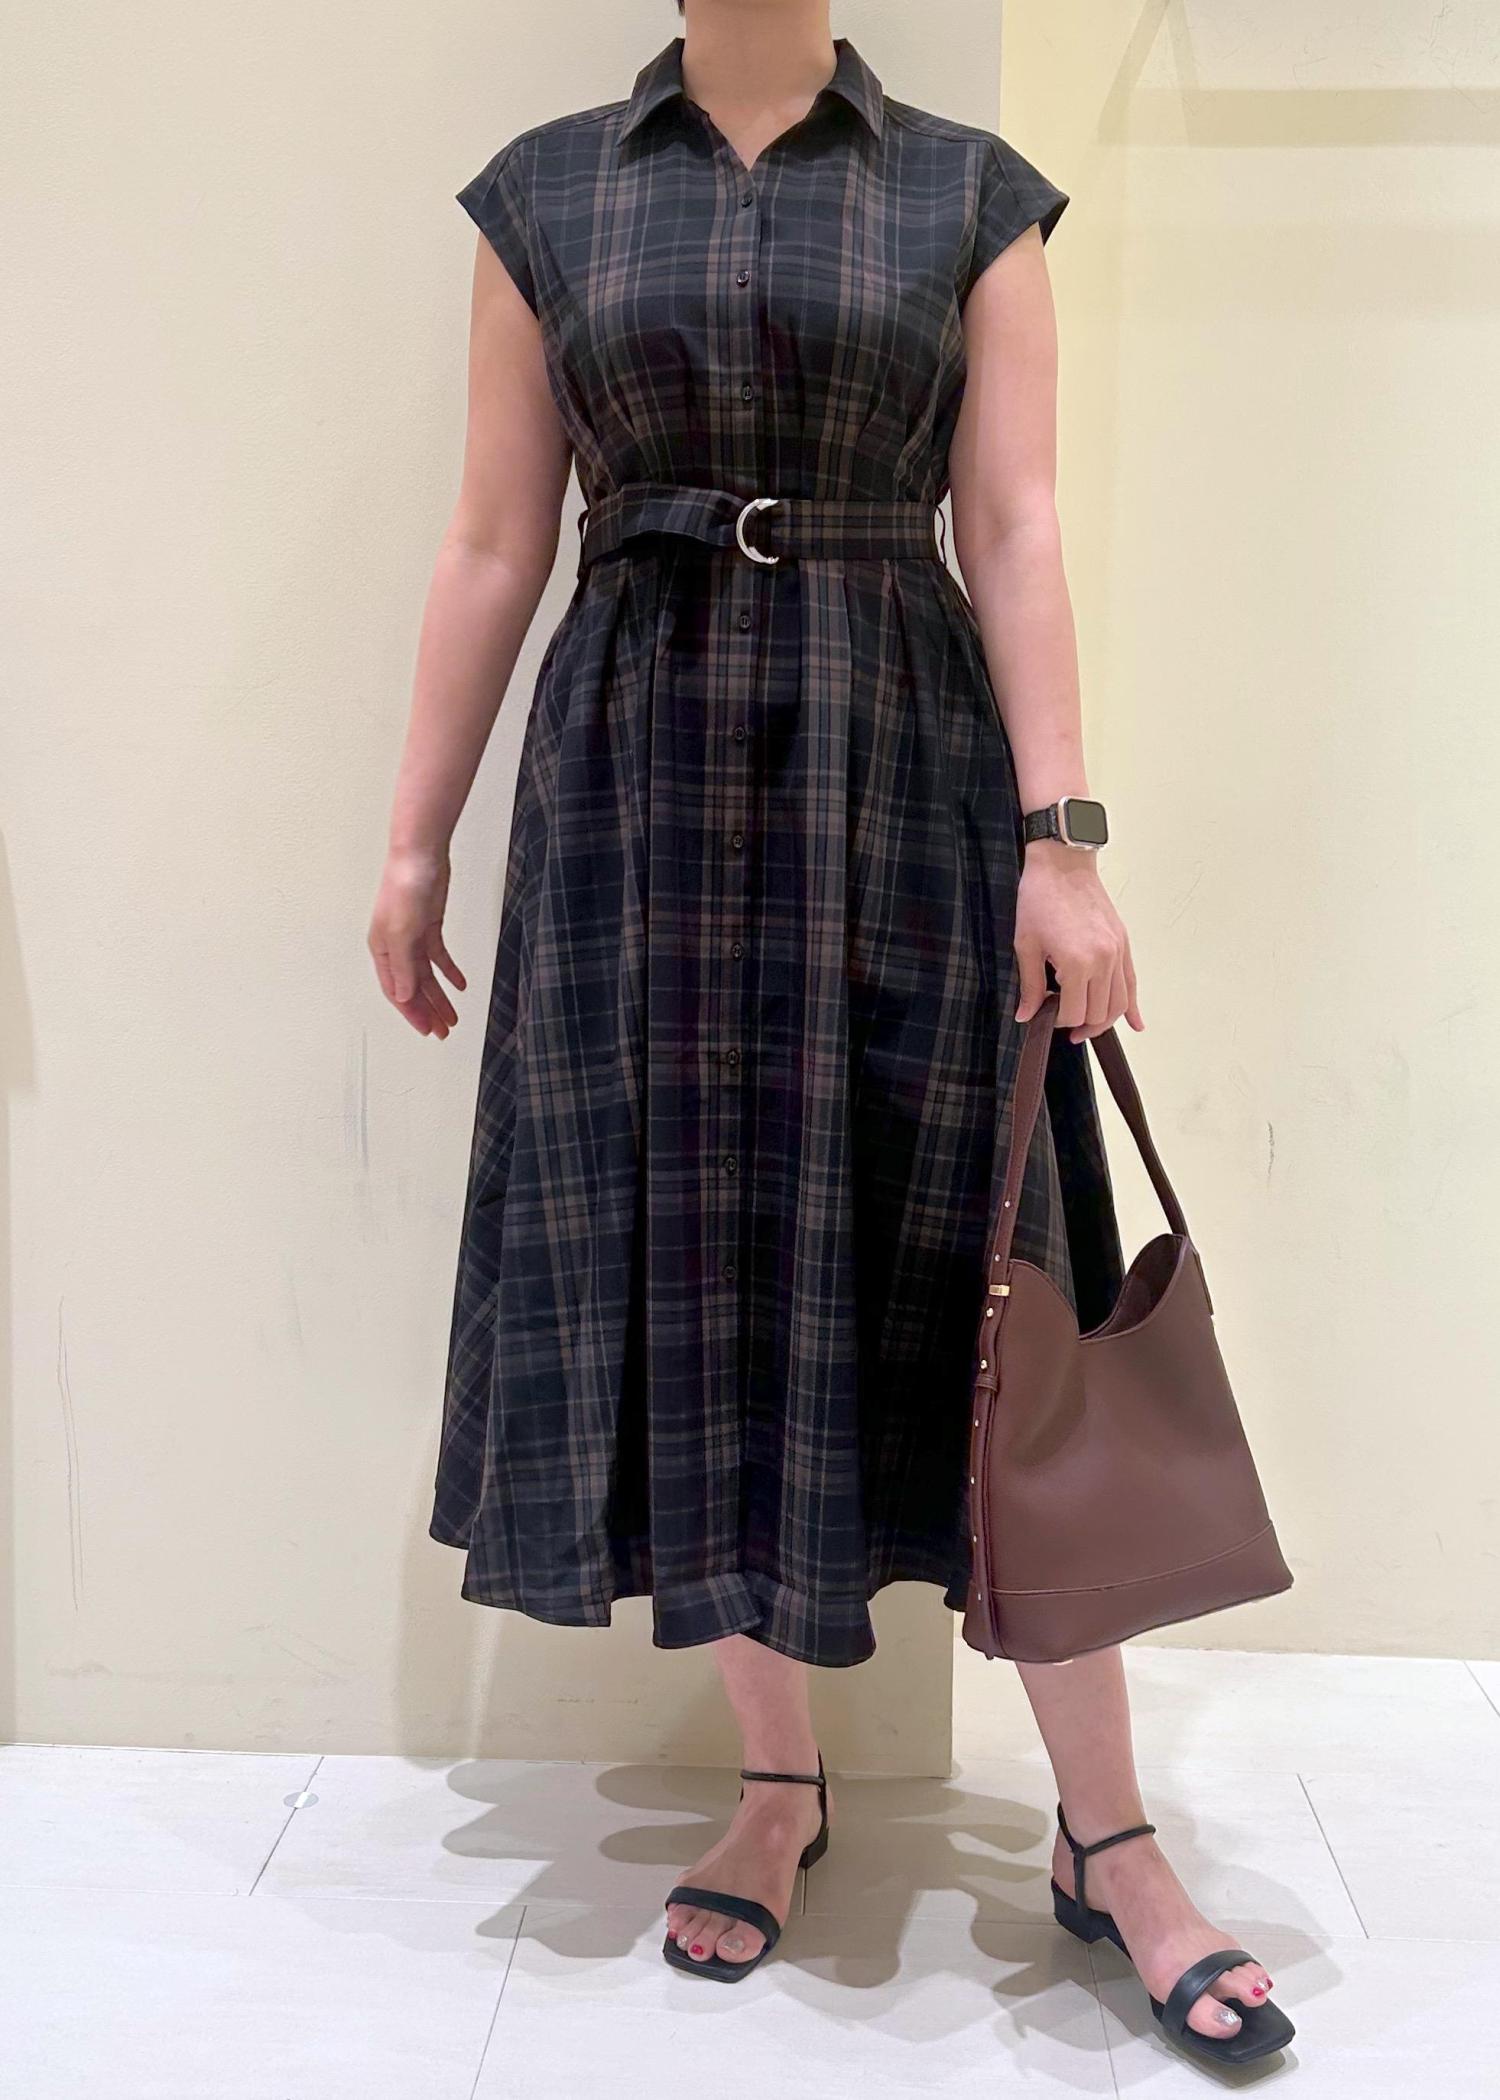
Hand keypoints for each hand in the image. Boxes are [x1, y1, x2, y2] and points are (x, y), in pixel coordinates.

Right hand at [368, 848, 466, 1039]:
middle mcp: (395, 946)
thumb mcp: (402, 933)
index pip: (397, 990)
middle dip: (428, 1011)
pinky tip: (460, 985)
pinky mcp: (429, 926)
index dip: (412, 1013)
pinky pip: (439, 956)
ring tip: (453, 1016)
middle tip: (443, 1030)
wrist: (421, 856)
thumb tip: (404, 996)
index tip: (428, 1030)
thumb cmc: (404, 888)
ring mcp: (412, 936)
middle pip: (413, 987)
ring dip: (440, 996)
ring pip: (427, 975)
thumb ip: (403, 967)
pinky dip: (450, 971)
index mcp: (382, 949)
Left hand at [1013, 840, 1142, 1042]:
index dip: (1058, 1021)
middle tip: (1063, 1025)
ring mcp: (1117, 953)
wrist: (1062, 865)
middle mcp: (1103, 961)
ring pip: (1119, 1003)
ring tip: (1087, 1028)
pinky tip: (1135, 1024)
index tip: (1046, 1016)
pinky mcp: (1123, 944)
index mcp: (1076, 964)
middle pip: (1098, 1013)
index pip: (1073, 1012)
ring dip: (1104, 1021)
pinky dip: (1132, 1006)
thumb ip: (1030, 986)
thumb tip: (1027, 1016)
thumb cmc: (1040, 899)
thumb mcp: (1026, 945)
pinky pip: (1132, 983)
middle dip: (1080, 1025)